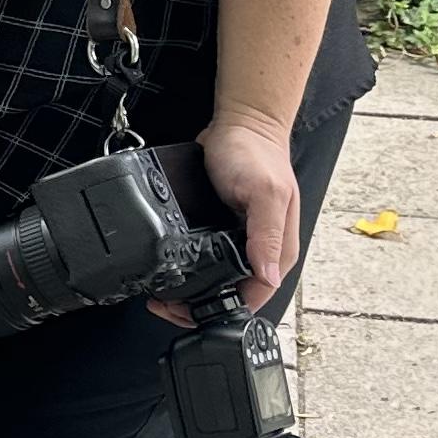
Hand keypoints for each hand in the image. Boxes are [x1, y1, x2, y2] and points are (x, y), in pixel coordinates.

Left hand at [162, 108, 298, 322]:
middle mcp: (260, 251)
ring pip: (217, 281)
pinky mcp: (220, 230)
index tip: (188, 312)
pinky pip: (205, 259)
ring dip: (190, 293)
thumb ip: (267, 235)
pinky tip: (166, 270)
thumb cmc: (256, 154)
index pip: (254, 298)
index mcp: (277, 251)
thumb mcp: (264, 193)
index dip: (222, 312)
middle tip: (165, 306)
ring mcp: (239, 242)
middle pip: (232, 295)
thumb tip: (268, 276)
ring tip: (160, 295)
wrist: (240, 125)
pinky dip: (186, 270)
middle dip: (199, 308)